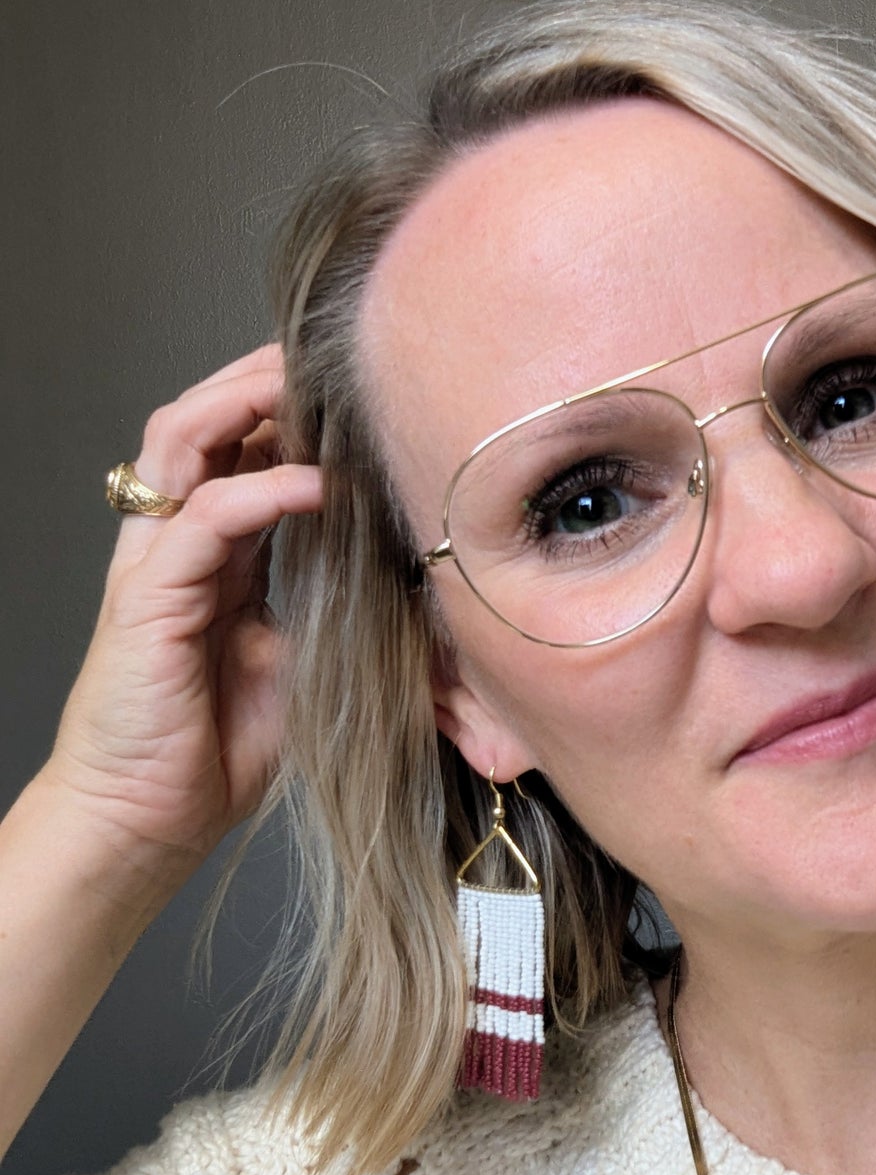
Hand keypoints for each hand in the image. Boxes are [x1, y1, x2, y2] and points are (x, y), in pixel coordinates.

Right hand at [41, 344, 323, 895]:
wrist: (150, 819)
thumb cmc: (220, 748)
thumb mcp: (310, 662)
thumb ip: (348, 612)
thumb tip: (429, 591)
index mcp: (218, 553)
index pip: (246, 448)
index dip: (295, 410)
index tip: (359, 389)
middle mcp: (180, 543)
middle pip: (206, 421)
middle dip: (263, 377)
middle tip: (329, 355)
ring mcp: (156, 564)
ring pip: (183, 443)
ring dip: (246, 402)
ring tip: (307, 382)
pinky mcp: (147, 599)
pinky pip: (199, 521)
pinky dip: (256, 491)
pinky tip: (313, 484)